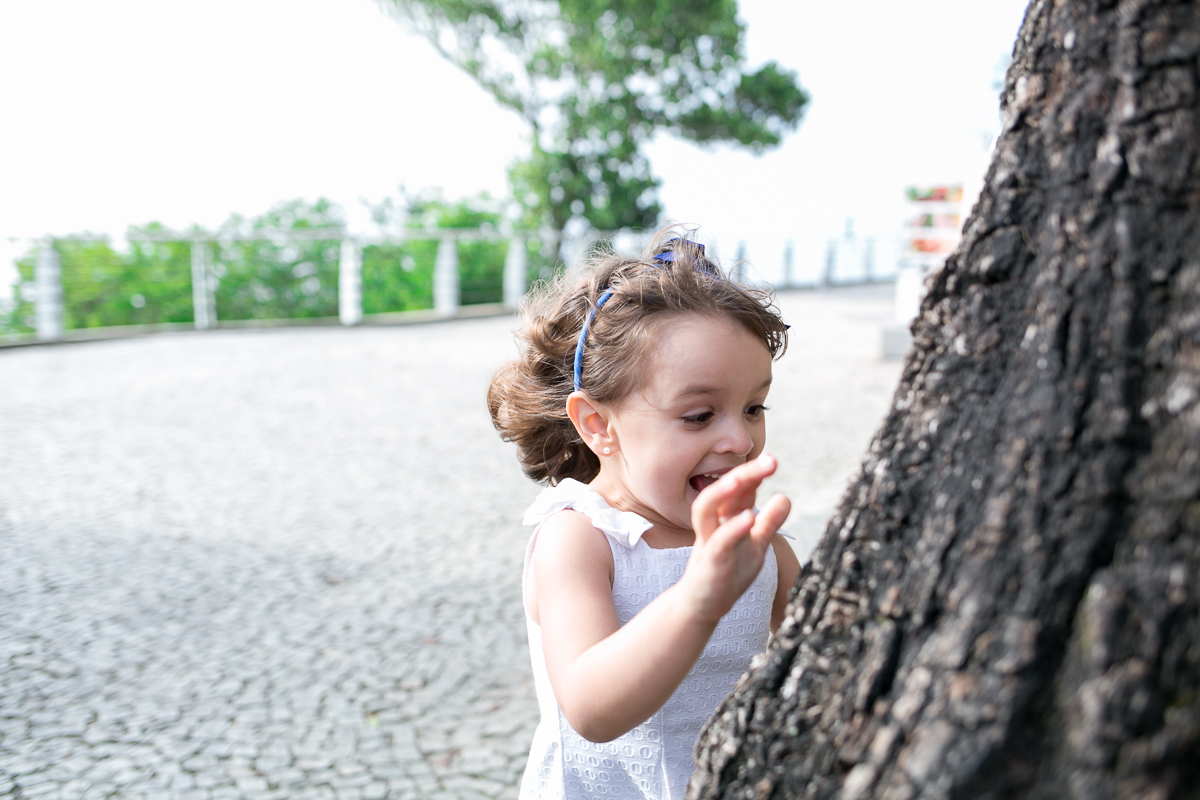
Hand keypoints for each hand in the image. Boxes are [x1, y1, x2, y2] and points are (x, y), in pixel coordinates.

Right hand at [680, 453, 790, 623]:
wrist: (703, 606)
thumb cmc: (728, 573)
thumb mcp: (755, 545)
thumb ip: (768, 522)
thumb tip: (785, 497)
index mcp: (724, 518)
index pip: (738, 490)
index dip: (754, 473)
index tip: (772, 460)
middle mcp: (713, 524)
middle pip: (722, 491)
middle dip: (744, 473)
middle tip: (770, 460)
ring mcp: (708, 543)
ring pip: (706, 510)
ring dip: (723, 493)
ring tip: (743, 478)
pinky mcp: (709, 564)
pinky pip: (718, 542)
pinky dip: (732, 528)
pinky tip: (749, 517)